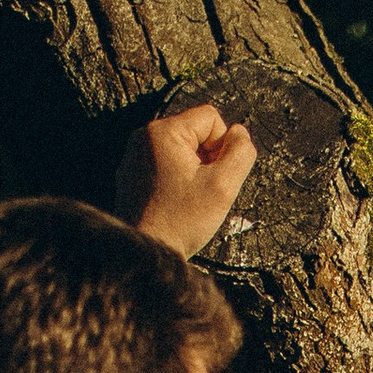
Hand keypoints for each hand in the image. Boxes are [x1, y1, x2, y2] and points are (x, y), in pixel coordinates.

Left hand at [115, 100, 256, 255]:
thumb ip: (241, 153)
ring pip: (181, 152)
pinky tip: (175, 205)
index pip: (211, 118)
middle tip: (202, 191)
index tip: (214, 176)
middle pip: (195, 134)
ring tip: (188, 200)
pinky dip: (177, 183)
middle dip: (208, 160)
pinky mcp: (131, 176)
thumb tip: (239, 134)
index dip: (224, 146)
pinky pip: (165, 167)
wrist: (145, 254)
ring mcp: (134, 157)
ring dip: (194, 173)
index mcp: (163, 132)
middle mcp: (144, 137)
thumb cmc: (181, 222)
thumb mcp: (224, 186)